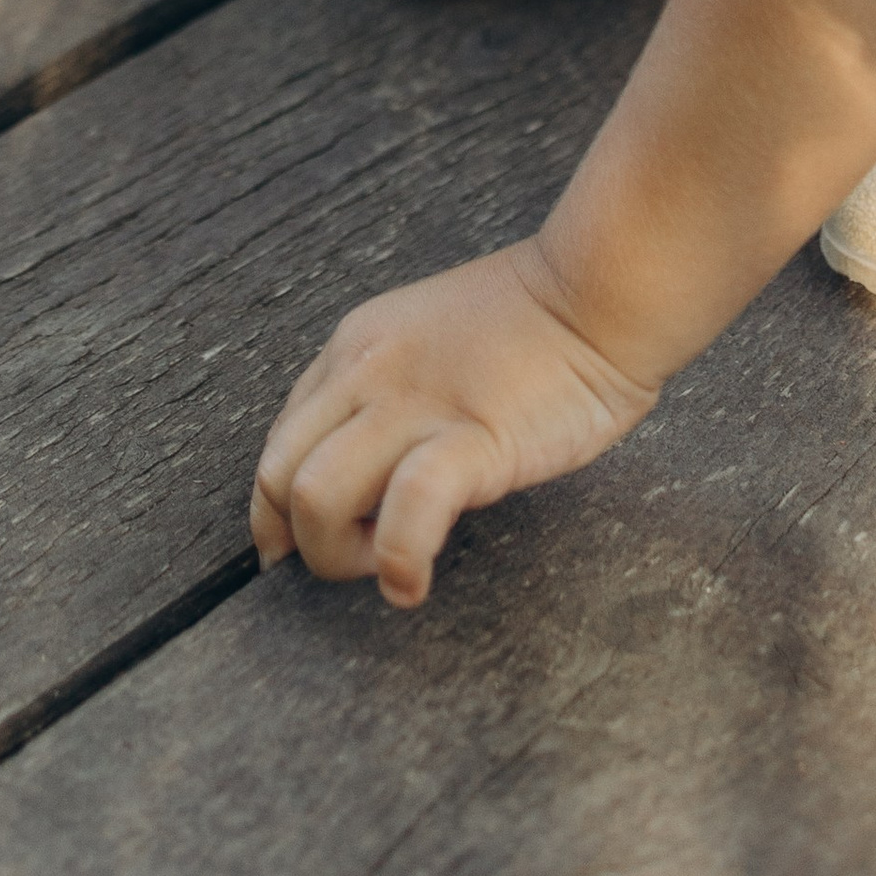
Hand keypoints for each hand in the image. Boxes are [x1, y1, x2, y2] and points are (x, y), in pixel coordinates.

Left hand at [250, 240, 658, 609]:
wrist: (598, 292)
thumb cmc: (529, 326)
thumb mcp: (421, 342)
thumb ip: (381, 392)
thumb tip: (356, 468)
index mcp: (354, 348)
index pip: (278, 442)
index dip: (277, 510)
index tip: (296, 550)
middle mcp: (367, 373)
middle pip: (278, 475)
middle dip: (300, 540)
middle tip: (355, 557)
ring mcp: (415, 404)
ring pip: (315, 495)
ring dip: (338, 556)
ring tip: (386, 565)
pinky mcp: (472, 437)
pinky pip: (407, 509)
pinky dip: (397, 561)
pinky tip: (412, 583)